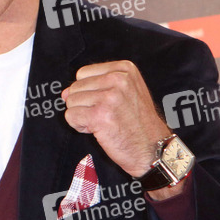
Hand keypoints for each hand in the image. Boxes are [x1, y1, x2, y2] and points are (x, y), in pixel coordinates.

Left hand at [62, 60, 171, 178]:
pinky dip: (80, 126)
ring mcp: (109, 97)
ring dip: (82, 116)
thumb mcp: (125, 93)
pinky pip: (71, 116)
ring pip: (71, 102)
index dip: (88, 91)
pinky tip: (98, 130)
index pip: (82, 73)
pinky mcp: (100, 115)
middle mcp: (118, 80)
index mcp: (124, 69)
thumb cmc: (139, 124)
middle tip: (106, 116)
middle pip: (75, 87)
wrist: (154, 150)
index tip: (106, 103)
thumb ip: (95, 86)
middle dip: (84, 104)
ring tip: (104, 123)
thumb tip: (64, 92)